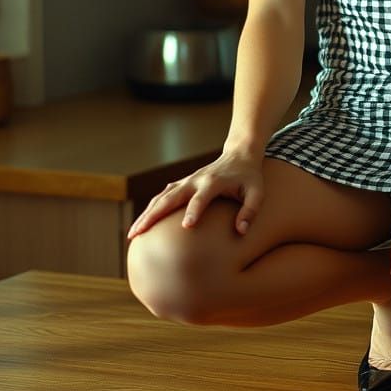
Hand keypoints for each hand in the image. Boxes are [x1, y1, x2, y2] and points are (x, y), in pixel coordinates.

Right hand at [126, 151, 264, 239]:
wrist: (239, 155)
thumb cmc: (249, 177)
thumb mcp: (257, 192)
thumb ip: (250, 211)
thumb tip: (241, 231)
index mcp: (213, 182)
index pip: (200, 198)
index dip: (193, 211)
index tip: (186, 227)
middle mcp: (195, 180)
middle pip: (170, 198)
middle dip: (154, 216)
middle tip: (138, 234)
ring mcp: (186, 181)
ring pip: (161, 198)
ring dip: (146, 214)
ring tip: (133, 234)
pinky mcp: (182, 184)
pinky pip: (162, 196)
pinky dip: (151, 209)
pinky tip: (142, 223)